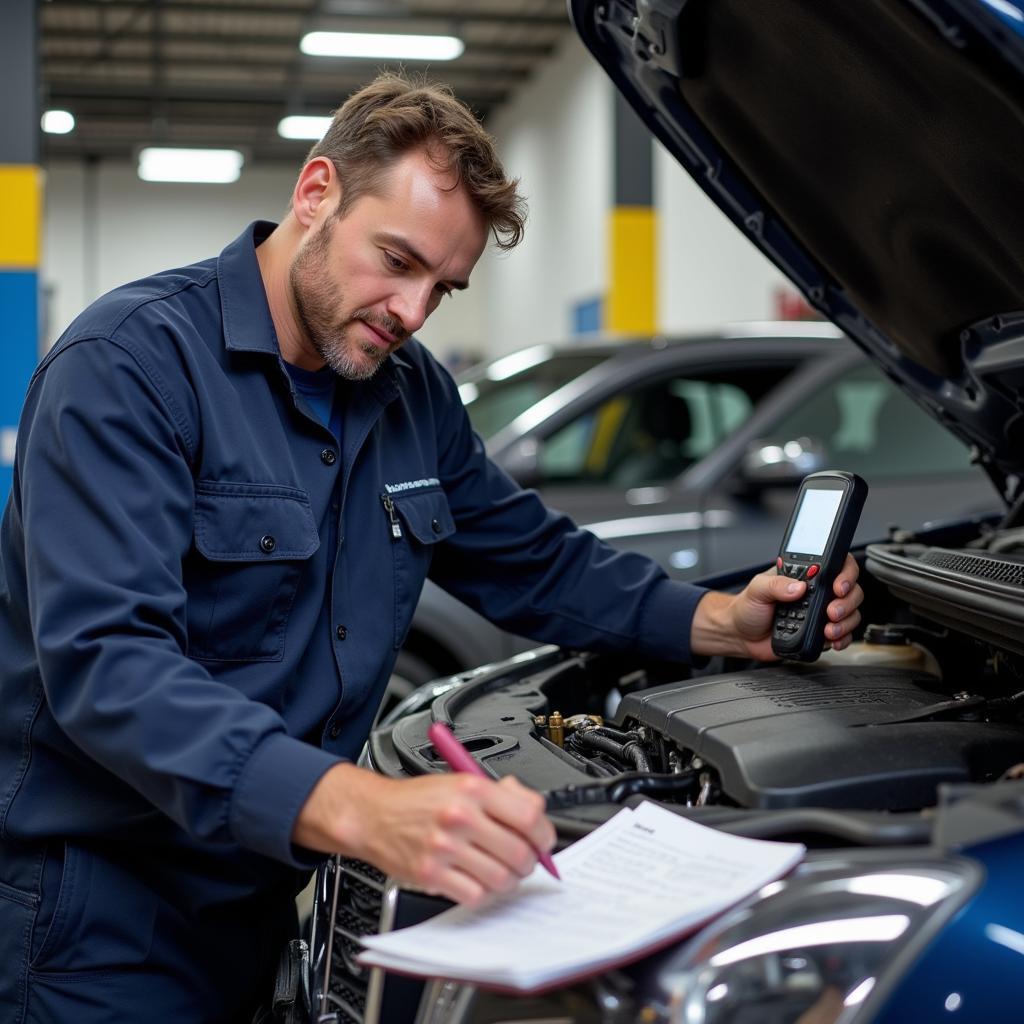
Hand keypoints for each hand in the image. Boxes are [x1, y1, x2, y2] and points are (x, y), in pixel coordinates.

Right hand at [293, 763, 554, 905]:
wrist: (374, 814)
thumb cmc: (418, 799)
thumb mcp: (461, 781)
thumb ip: (501, 793)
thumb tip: (534, 811)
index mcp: (473, 789)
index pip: (529, 816)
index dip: (543, 834)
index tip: (542, 841)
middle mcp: (460, 817)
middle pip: (519, 852)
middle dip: (528, 862)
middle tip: (523, 861)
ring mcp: (445, 847)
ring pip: (500, 878)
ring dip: (507, 881)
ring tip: (500, 872)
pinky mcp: (431, 874)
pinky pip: (474, 895)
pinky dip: (481, 893)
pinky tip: (475, 880)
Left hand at [691, 553, 862, 660]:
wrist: (741, 635)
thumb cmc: (748, 607)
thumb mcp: (757, 589)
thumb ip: (776, 585)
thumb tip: (797, 586)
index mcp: (805, 576)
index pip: (837, 565)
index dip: (846, 574)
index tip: (838, 586)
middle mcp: (818, 593)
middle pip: (851, 591)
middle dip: (847, 603)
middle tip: (832, 612)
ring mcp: (821, 613)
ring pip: (851, 613)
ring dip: (846, 622)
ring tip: (829, 630)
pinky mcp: (820, 632)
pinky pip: (843, 635)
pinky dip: (843, 638)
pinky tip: (833, 640)